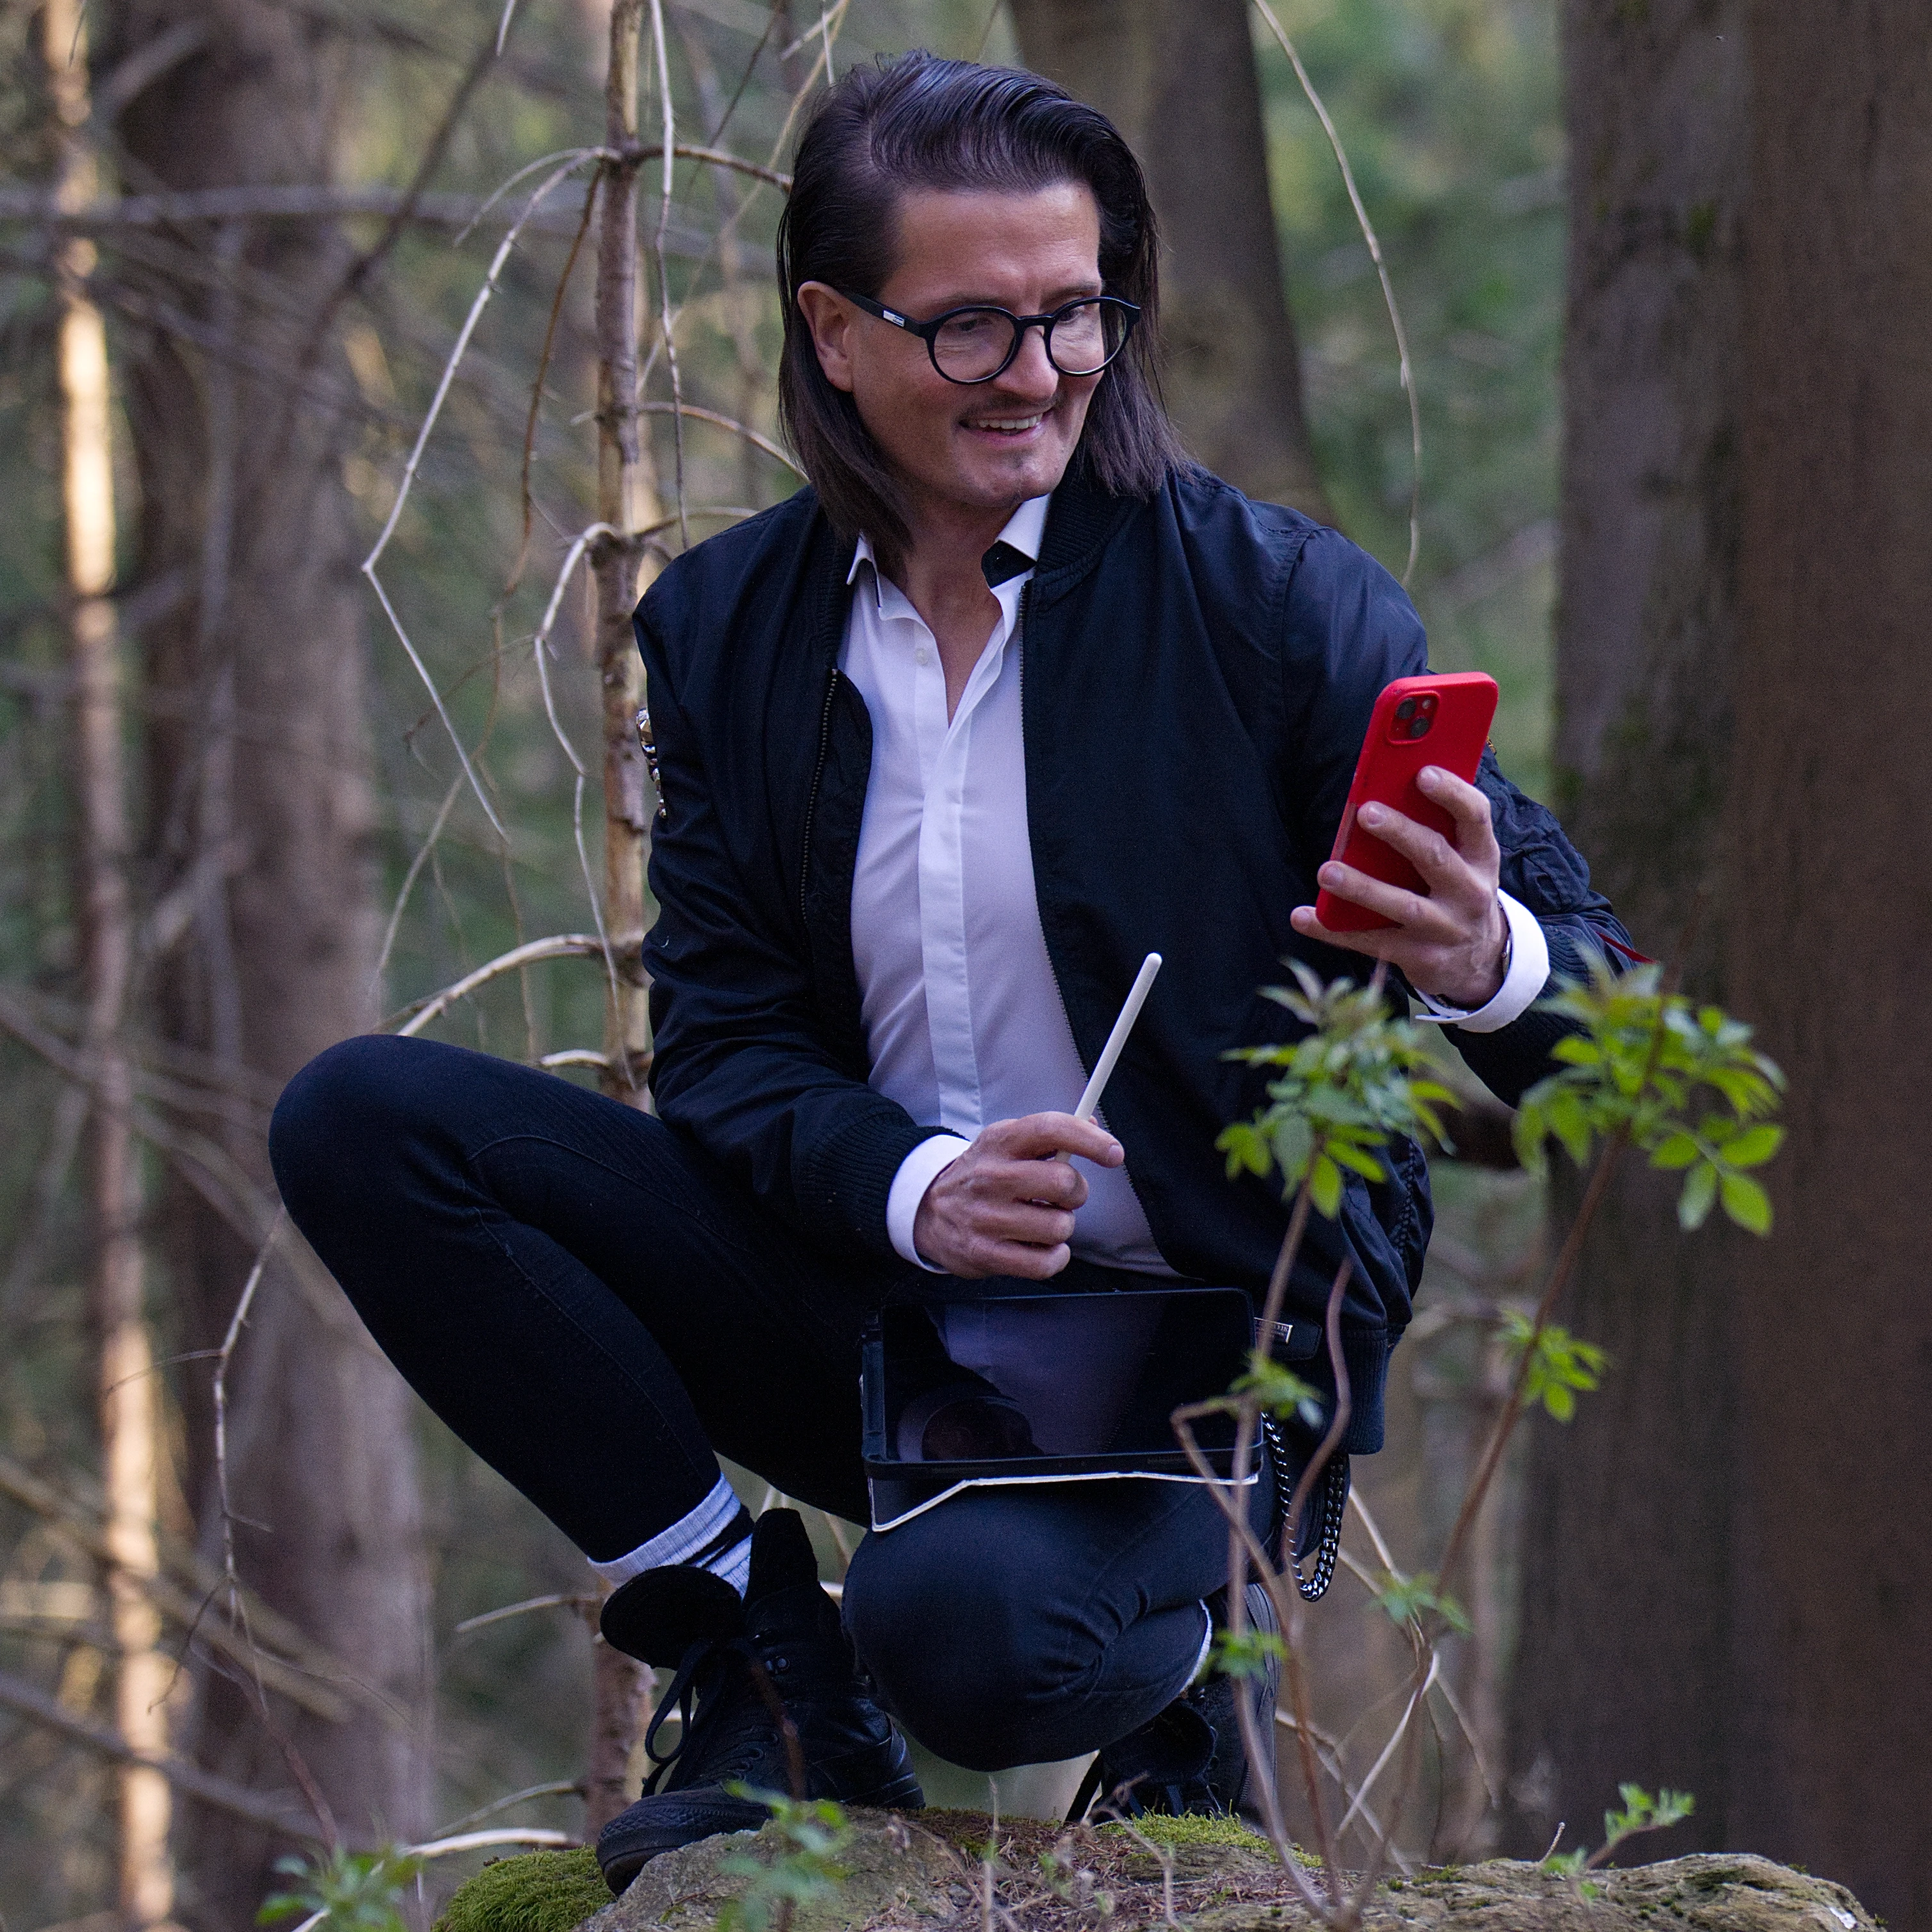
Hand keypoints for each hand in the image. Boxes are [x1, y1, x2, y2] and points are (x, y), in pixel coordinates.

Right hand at [912, 1112, 1123, 1279]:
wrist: (927, 1211)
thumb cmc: (982, 1175)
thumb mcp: (1006, 1143)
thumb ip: (1049, 1136)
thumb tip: (1096, 1127)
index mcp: (1000, 1141)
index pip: (1052, 1129)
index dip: (1090, 1140)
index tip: (1114, 1153)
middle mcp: (991, 1177)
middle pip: (1064, 1183)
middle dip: (1075, 1193)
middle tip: (1061, 1197)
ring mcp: (986, 1218)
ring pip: (1060, 1226)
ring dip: (1061, 1227)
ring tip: (1040, 1222)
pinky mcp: (985, 1254)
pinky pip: (1045, 1263)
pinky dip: (1053, 1257)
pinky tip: (1039, 1248)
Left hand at [1290, 765, 1506, 1007]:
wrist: (1477, 960)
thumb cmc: (1454, 890)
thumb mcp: (1460, 860)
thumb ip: (1432, 828)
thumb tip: (1378, 792)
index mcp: (1481, 856)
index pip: (1475, 816)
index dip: (1452, 793)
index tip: (1423, 773)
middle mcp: (1470, 891)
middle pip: (1434, 856)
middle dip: (1400, 833)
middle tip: (1365, 812)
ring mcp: (1446, 928)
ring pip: (1402, 904)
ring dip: (1361, 887)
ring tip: (1326, 871)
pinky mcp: (1420, 957)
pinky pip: (1371, 942)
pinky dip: (1333, 930)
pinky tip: (1302, 916)